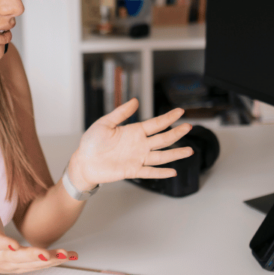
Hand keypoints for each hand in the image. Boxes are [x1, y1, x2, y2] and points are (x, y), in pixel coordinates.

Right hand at [0, 176, 76, 274]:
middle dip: (33, 256)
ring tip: (65, 255)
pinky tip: (70, 256)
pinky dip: (56, 261)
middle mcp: (2, 256)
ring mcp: (15, 264)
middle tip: (46, 254)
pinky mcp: (25, 267)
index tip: (13, 245)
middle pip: (18, 258)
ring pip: (33, 264)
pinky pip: (42, 265)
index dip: (5, 244)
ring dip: (50, 260)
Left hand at [69, 99, 192, 189]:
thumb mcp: (104, 123)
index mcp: (134, 131)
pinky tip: (173, 171)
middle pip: (162, 139)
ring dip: (175, 154)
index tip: (180, 111)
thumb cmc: (92, 143)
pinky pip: (150, 172)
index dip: (168, 118)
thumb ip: (120, 113)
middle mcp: (139, 145)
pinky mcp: (132, 170)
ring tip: (190, 150)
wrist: (84, 162)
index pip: (155, 124)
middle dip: (176, 133)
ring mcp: (137, 158)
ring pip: (161, 156)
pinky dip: (161, 173)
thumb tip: (135, 101)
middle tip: (189, 127)